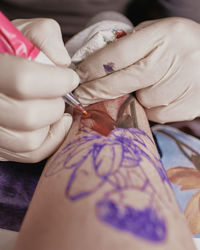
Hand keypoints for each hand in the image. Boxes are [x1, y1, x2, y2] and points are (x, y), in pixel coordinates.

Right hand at [0, 18, 78, 161]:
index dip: (56, 81)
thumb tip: (62, 64)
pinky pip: (31, 153)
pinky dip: (51, 139)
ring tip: (52, 105)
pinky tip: (54, 123)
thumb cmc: (11, 53)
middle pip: (29, 116)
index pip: (23, 81)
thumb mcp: (24, 34)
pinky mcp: (1, 146)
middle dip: (56, 104)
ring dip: (52, 122)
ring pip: (30, 140)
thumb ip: (45, 37)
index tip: (69, 78)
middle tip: (59, 93)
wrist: (1, 74)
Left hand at [75, 17, 199, 122]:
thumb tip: (97, 65)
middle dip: (95, 90)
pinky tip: (162, 94)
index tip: (79, 77)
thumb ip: (131, 46)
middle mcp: (173, 59)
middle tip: (81, 96)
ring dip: (133, 97)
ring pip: (138, 101)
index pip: (117, 55)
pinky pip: (153, 113)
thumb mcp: (158, 34)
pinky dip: (150, 107)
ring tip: (149, 84)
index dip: (93, 68)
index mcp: (163, 35)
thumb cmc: (180, 46)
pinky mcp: (184, 107)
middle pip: (121, 81)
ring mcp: (180, 85)